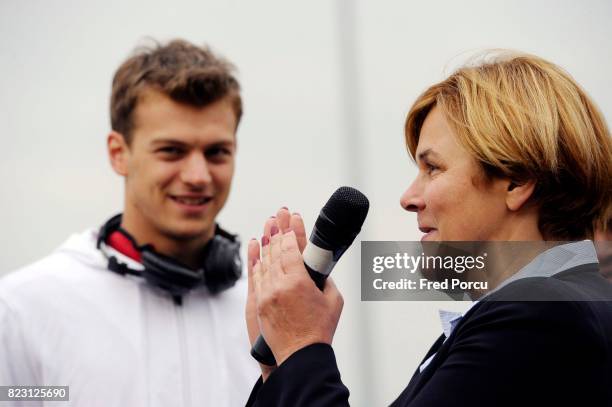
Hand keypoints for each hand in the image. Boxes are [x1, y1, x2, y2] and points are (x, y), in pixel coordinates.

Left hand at [249, 208, 343, 366]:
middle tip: (278, 214)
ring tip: (268, 225)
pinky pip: (255, 275)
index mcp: (299, 282)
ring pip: (265, 260)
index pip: (292, 248)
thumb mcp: (333, 300)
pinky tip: (255, 246)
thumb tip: (318, 267)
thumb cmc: (319, 331)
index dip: (292, 230)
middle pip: (276, 250)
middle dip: (278, 229)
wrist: (299, 356)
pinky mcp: (258, 303)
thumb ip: (326, 279)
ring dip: (267, 241)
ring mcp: (266, 293)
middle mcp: (280, 285)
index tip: (292, 216)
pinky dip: (255, 259)